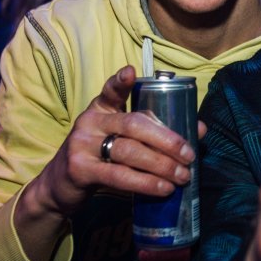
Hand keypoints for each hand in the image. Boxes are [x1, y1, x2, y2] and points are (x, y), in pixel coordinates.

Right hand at [14, 65, 196, 260]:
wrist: (60, 187)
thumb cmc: (100, 159)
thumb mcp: (121, 140)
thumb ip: (154, 133)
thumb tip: (200, 129)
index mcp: (101, 109)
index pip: (111, 90)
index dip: (121, 81)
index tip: (131, 72)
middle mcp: (90, 122)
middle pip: (134, 124)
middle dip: (166, 139)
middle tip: (189, 155)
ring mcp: (82, 144)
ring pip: (129, 150)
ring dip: (161, 165)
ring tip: (182, 176)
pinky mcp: (80, 169)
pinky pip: (118, 175)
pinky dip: (145, 183)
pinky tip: (163, 188)